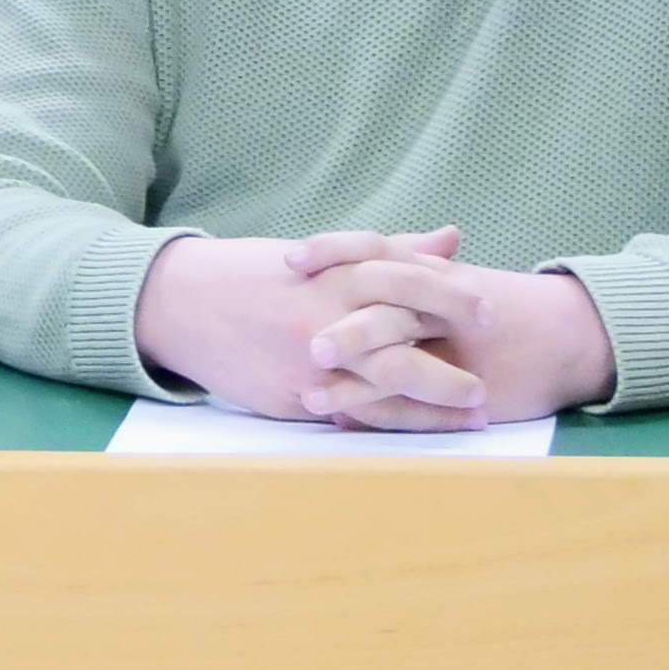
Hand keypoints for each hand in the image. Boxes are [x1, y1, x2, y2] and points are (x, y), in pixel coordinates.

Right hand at [134, 228, 469, 421]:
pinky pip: (352, 414)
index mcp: (334, 274)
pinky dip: (390, 421)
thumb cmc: (253, 274)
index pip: (408, 280)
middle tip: (491, 373)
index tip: (490, 310)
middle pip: (405, 336)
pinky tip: (421, 429)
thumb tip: (451, 239)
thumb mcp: (319, 257)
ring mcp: (308, 360)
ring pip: (384, 383)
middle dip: (451, 355)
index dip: (453, 295)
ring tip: (475, 412)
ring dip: (435, 401)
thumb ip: (389, 252)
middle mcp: (326, 315)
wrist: (177, 303)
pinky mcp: (291, 394)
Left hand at [293, 239, 615, 429]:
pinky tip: (347, 424)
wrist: (572, 335)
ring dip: (356, 384)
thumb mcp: (454, 278)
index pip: (380, 251)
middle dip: (346, 327)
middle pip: (390, 310)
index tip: (290, 257)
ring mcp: (458, 353)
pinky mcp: (471, 392)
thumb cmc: (501, 304)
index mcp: (435, 272)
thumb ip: (407, 264)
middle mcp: (443, 308)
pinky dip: (384, 415)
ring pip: (402, 365)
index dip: (335, 252)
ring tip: (311, 396)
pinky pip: (421, 406)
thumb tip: (341, 260)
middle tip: (303, 341)